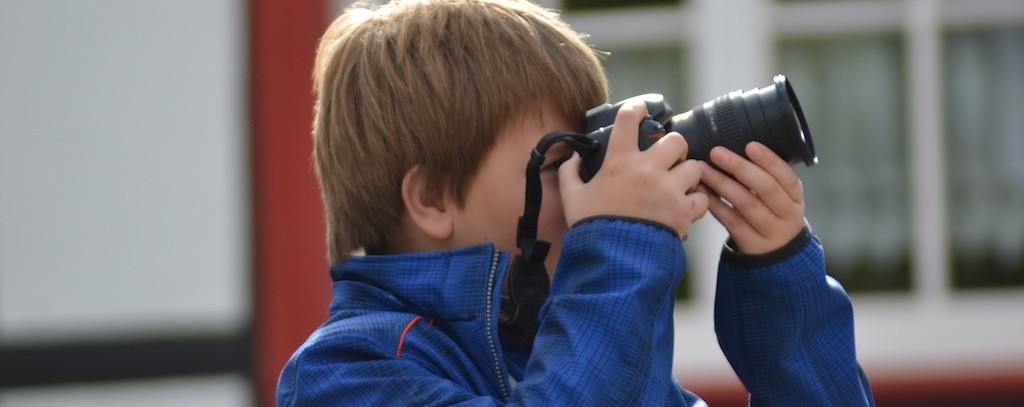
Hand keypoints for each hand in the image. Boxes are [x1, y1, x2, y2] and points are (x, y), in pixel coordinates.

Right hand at [559, 100, 708, 237]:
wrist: (610, 260)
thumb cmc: (591, 227)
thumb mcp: (572, 197)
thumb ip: (570, 172)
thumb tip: (574, 156)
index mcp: (619, 162)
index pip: (629, 120)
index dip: (637, 109)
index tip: (641, 109)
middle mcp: (646, 170)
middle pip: (675, 140)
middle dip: (674, 147)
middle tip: (669, 158)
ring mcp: (667, 190)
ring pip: (694, 167)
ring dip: (688, 174)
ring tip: (680, 184)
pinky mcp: (682, 211)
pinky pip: (701, 197)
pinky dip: (696, 201)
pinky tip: (685, 206)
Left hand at [697, 142, 804, 253]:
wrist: (777, 257)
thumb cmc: (772, 216)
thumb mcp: (780, 199)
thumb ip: (766, 178)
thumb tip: (735, 147)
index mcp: (795, 198)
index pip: (787, 177)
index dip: (769, 161)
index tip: (750, 146)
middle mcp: (787, 215)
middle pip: (766, 189)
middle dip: (740, 168)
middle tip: (717, 152)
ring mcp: (771, 232)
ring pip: (746, 204)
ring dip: (722, 184)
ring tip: (703, 169)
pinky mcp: (752, 244)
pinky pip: (732, 221)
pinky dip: (716, 204)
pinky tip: (703, 191)